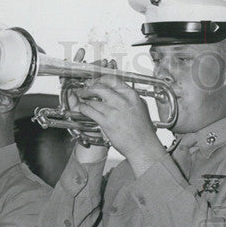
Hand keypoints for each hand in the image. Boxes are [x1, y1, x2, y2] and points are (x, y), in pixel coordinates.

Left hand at [70, 49, 164, 171]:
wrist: (143, 147)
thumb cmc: (143, 131)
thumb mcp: (141, 108)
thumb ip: (130, 98)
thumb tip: (122, 92)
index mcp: (131, 95)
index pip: (112, 80)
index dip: (100, 79)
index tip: (96, 81)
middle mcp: (122, 101)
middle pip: (99, 87)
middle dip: (89, 87)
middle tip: (85, 89)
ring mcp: (113, 111)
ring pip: (92, 99)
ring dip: (85, 98)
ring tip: (82, 99)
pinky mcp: (106, 121)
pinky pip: (89, 110)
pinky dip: (83, 108)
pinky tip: (83, 109)